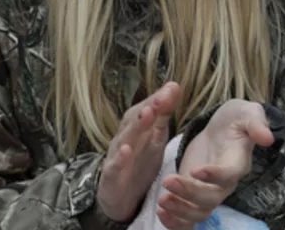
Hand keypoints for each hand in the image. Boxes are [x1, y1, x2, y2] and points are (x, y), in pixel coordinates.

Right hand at [96, 83, 180, 222]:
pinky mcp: (110, 177)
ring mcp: (116, 157)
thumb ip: (163, 115)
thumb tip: (174, 85)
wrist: (121, 199)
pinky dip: (119, 158)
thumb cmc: (139, 163)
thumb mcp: (155, 138)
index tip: (173, 88)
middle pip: (134, 121)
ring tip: (146, 114)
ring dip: (135, 126)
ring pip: (124, 139)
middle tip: (162, 97)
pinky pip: (114, 167)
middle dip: (148, 108)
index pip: (146, 109)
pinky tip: (125, 151)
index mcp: (137, 130)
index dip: (158, 99)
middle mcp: (125, 139)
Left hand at [158, 100, 273, 229]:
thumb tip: (268, 138)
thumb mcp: (246, 112)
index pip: (229, 175)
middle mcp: (225, 184)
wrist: (222, 128)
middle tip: (168, 180)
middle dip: (189, 193)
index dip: (214, 176)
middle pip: (211, 199)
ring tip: (162, 199)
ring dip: (180, 210)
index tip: (195, 169)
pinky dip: (176, 223)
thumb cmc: (235, 119)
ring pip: (199, 212)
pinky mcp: (195, 195)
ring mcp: (210, 192)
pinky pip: (189, 218)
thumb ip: (256, 122)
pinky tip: (161, 213)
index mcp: (237, 163)